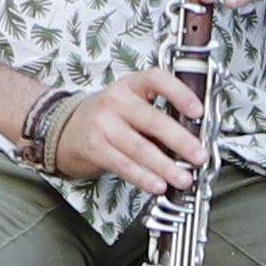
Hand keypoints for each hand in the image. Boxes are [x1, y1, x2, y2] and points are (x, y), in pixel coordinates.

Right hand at [46, 71, 209, 195]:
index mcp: (130, 86)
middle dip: (181, 141)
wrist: (66, 130)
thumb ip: (158, 118)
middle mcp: (115, 101)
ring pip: (140, 148)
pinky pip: (124, 165)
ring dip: (166, 166)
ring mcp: (102, 125)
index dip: (180, 93)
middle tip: (199, 156)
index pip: (157, 80)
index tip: (198, 111)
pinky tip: (158, 185)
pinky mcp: (95, 148)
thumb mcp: (130, 106)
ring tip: (183, 178)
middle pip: (152, 120)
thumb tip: (193, 140)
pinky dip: (143, 178)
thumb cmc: (107, 119)